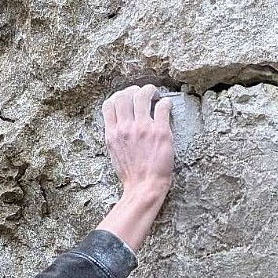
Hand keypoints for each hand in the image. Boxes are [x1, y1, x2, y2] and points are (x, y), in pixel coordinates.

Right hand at [102, 85, 173, 200]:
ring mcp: (143, 128)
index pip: (109, 104)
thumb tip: (118, 124)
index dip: (118, 96)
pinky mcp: (161, 132)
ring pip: (143, 95)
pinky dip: (166, 103)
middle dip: (134, 90)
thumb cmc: (131, 175)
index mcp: (112, 134)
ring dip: (150, 90)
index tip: (126, 98)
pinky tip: (167, 107)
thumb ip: (115, 136)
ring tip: (155, 95)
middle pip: (125, 94)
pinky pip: (163, 106)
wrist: (144, 187)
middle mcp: (126, 128)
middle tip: (143, 94)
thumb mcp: (114, 153)